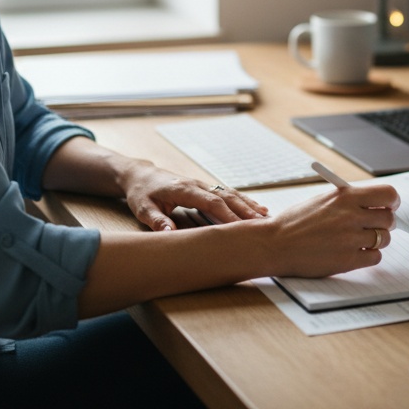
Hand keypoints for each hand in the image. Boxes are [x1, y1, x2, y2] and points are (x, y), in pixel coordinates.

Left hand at [120, 162, 267, 231]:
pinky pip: (228, 194)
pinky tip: (256, 209)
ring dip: (248, 205)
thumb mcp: (143, 208)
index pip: (211, 202)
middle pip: (226, 197)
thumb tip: (169, 232)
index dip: (227, 214)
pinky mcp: (205, 189)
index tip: (241, 227)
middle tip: (263, 223)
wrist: (141, 176)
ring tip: (266, 216)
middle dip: (245, 210)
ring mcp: (203, 186)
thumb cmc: (142, 193)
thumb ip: (156, 221)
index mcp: (184, 189)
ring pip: (230, 194)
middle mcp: (198, 185)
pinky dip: (244, 201)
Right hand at [266, 182, 400, 277]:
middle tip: (374, 226)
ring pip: (384, 239)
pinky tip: (354, 252)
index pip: (388, 194)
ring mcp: (350, 239)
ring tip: (358, 240)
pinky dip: (368, 256)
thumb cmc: (297, 222)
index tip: (390, 206)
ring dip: (376, 240)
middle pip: (389, 219)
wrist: (275, 244)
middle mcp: (350, 216)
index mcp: (345, 196)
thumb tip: (379, 205)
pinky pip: (375, 257)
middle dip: (385, 223)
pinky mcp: (347, 260)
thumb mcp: (324, 200)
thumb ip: (350, 201)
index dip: (392, 201)